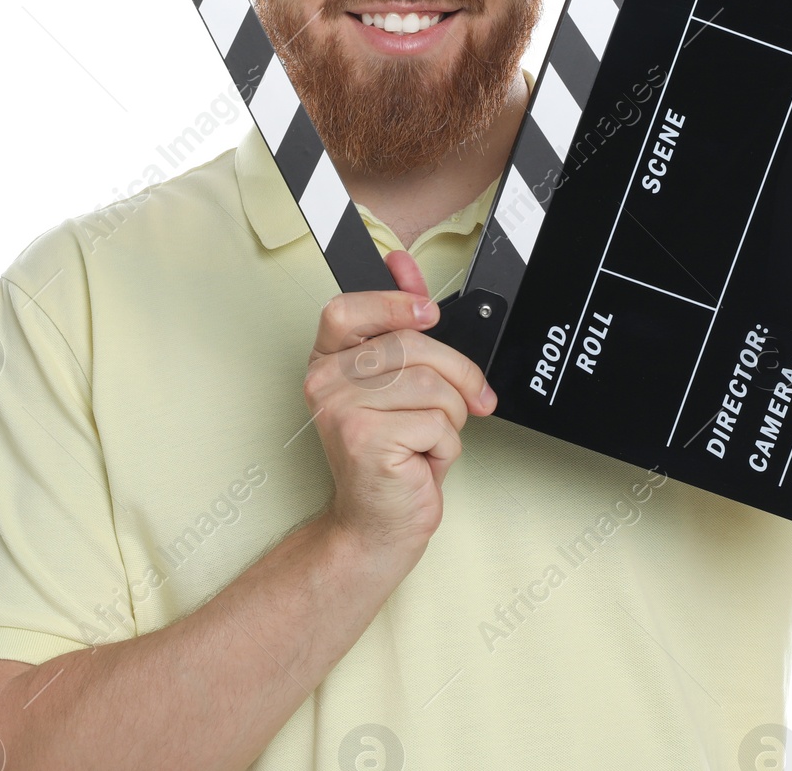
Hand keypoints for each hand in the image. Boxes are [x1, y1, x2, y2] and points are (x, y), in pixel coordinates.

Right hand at [303, 250, 496, 563]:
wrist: (378, 525)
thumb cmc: (392, 457)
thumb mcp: (398, 384)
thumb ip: (400, 326)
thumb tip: (404, 266)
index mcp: (328, 361)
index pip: (347, 308)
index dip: (393, 301)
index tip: (428, 310)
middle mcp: (324, 382)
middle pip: (413, 344)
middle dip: (458, 375)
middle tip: (466, 401)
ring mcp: (341, 411)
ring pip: (434, 385)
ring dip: (452, 418)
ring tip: (429, 438)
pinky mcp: (366, 440)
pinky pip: (438, 423)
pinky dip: (447, 447)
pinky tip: (422, 460)